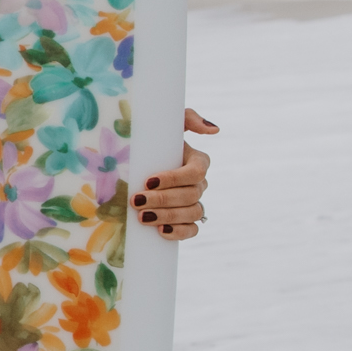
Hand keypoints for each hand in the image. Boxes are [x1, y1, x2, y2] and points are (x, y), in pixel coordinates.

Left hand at [132, 108, 215, 239]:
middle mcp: (199, 183)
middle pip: (190, 195)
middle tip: (137, 201)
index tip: (149, 181)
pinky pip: (193, 230)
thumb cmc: (155, 138)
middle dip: (163, 200)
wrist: (141, 160)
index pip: (195, 172)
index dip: (174, 179)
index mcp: (198, 161)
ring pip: (193, 213)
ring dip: (168, 216)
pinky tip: (161, 231)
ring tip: (143, 217)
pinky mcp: (187, 220)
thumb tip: (214, 130)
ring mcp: (195, 202)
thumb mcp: (170, 123)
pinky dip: (179, 232)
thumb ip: (190, 118)